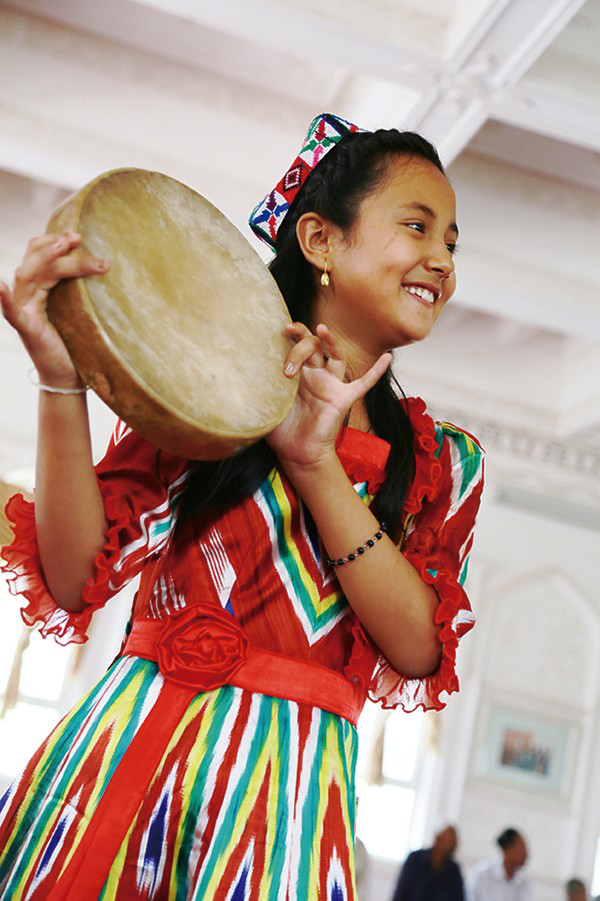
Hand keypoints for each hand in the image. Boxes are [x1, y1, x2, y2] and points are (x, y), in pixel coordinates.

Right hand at [0, 232, 109, 387]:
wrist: (71, 375)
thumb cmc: (79, 341)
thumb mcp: (83, 308)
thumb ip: (85, 287)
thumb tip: (109, 262)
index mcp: (41, 287)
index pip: (40, 254)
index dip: (54, 240)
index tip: (79, 236)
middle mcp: (28, 295)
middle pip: (36, 261)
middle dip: (56, 246)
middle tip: (78, 238)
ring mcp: (24, 311)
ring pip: (26, 276)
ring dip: (45, 258)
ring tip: (64, 246)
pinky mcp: (26, 329)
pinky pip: (12, 312)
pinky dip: (5, 298)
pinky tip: (0, 285)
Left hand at [266, 322, 390, 472]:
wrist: (297, 453)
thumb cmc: (282, 429)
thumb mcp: (266, 404)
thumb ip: (260, 386)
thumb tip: (240, 372)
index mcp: (299, 373)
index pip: (299, 345)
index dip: (294, 335)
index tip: (284, 329)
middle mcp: (316, 374)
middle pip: (314, 346)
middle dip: (301, 345)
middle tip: (289, 352)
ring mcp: (331, 385)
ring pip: (335, 356)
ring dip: (331, 341)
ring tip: (322, 330)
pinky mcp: (343, 399)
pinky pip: (363, 383)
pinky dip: (376, 371)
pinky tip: (387, 357)